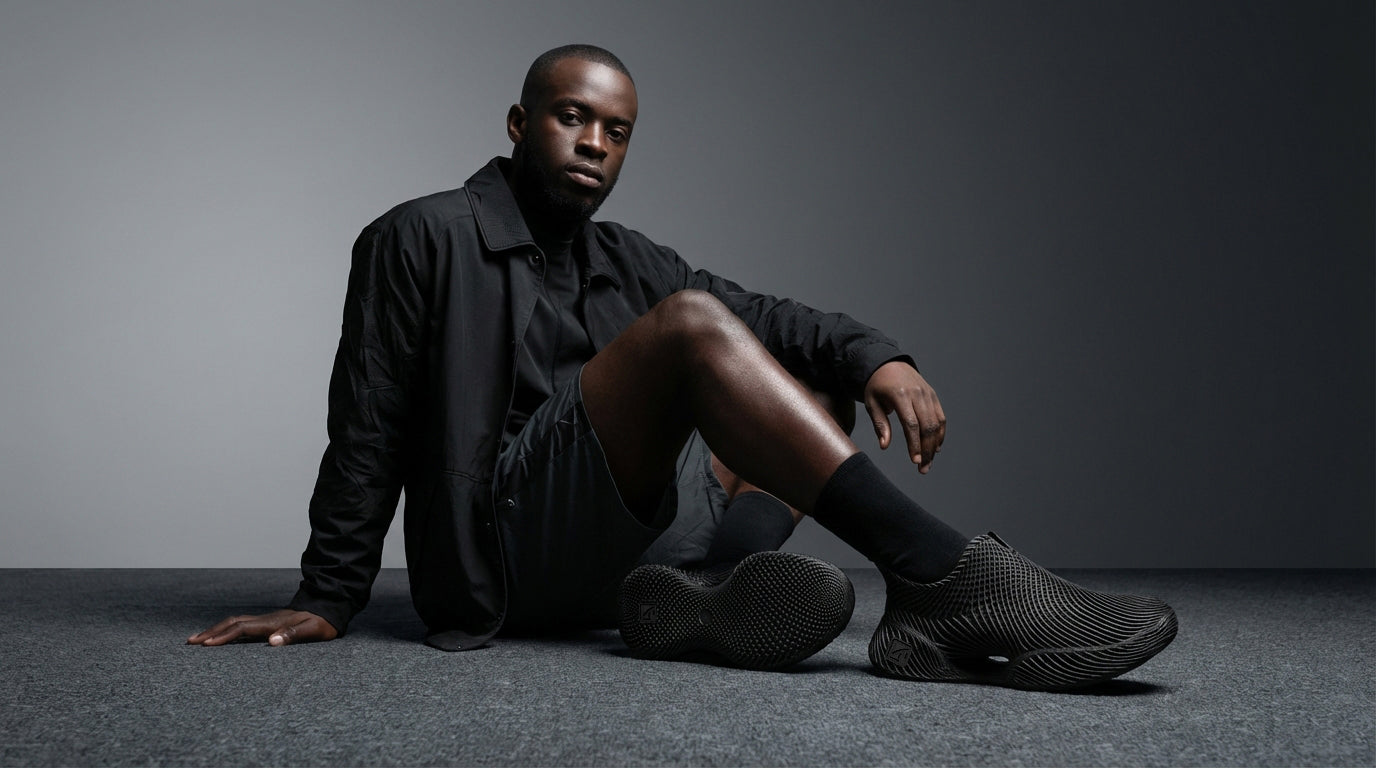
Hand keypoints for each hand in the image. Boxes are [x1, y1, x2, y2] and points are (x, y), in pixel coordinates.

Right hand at [186, 609, 337, 646]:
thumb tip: (272, 642)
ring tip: (198, 639)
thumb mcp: (313, 630)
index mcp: (273, 623)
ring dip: (215, 629)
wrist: (329, 605)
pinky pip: (242, 625)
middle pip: (232, 623)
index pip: (242, 629)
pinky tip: (222, 636)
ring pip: (235, 622)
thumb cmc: (323, 621)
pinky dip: (227, 630)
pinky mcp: (268, 622)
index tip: (205, 644)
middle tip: (190, 642)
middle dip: (210, 632)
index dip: (224, 636)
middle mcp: (265, 620)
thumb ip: (294, 635)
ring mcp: (266, 620)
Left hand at [863, 361, 945, 472]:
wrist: (887, 362)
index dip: (914, 444)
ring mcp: (927, 394)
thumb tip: (884, 446)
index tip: (914, 461)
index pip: (911, 424)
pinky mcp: (933, 395)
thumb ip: (879, 424)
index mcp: (900, 395)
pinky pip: (940, 417)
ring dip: (935, 445)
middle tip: (923, 468)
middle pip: (928, 426)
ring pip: (937, 423)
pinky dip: (940, 433)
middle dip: (927, 450)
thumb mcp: (871, 403)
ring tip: (928, 462)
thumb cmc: (876, 385)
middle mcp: (917, 394)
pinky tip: (935, 447)